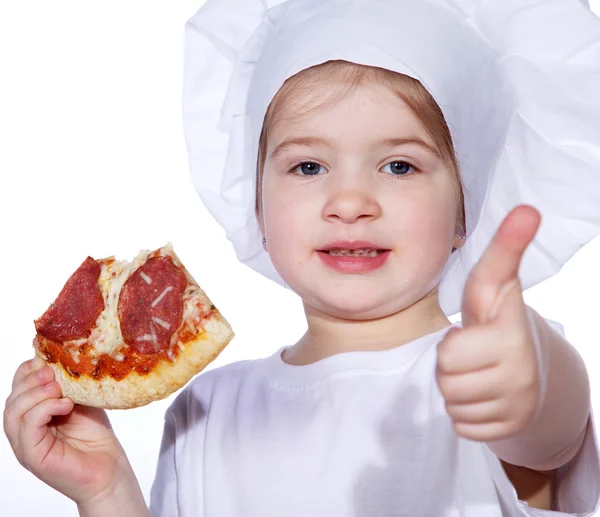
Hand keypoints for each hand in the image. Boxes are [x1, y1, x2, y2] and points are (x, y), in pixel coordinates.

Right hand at [3, 356, 131, 504]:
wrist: (109, 468)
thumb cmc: (95, 435)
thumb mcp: (81, 400)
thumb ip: (67, 383)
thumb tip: (57, 359)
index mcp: (32, 413)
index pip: (18, 386)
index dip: (29, 370)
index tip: (48, 359)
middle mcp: (24, 429)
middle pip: (12, 398)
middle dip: (31, 380)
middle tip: (53, 373)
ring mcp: (25, 444)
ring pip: (13, 412)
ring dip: (36, 394)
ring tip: (59, 389)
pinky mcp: (32, 455)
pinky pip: (27, 427)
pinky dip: (44, 409)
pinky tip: (65, 405)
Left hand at [436, 205, 541, 441]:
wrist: (530, 368)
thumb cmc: (499, 321)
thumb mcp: (498, 285)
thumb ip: (506, 250)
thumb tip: (527, 209)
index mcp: (511, 336)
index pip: (451, 353)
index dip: (453, 343)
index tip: (476, 338)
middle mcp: (519, 373)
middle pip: (445, 377)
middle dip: (449, 364)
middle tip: (468, 354)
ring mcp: (516, 406)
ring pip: (452, 402)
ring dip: (455, 388)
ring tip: (475, 372)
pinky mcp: (507, 430)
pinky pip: (462, 425)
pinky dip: (465, 412)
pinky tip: (481, 395)